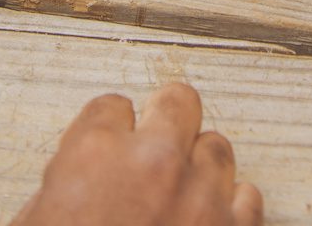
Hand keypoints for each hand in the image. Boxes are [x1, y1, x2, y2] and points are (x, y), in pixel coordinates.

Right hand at [9, 81, 263, 224]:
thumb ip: (63, 195)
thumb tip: (81, 189)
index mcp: (92, 156)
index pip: (111, 107)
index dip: (108, 134)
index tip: (108, 152)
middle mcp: (153, 162)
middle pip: (178, 101)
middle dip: (166, 122)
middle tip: (155, 151)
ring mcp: (201, 197)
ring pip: (218, 147)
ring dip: (200, 169)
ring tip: (182, 197)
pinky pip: (248, 198)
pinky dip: (231, 210)